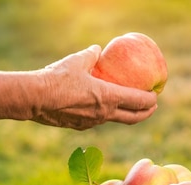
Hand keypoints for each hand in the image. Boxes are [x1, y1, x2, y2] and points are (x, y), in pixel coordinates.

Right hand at [32, 45, 157, 129]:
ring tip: (126, 106)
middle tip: (151, 107)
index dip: (150, 100)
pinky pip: (97, 120)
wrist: (35, 99)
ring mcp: (92, 123)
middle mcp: (104, 114)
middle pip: (133, 118)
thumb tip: (97, 50)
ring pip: (114, 119)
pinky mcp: (80, 127)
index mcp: (108, 97)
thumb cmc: (57, 78)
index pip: (138, 102)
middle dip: (146, 113)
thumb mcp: (77, 61)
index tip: (155, 96)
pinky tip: (99, 106)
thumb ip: (91, 56)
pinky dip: (104, 114)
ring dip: (124, 114)